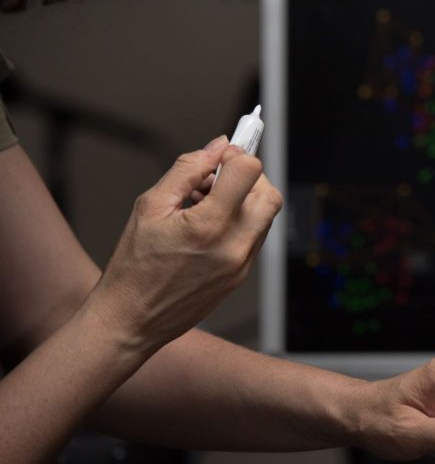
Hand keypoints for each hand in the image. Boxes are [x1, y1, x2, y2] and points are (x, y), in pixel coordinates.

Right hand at [86, 136, 282, 354]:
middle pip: (269, 194)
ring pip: (265, 216)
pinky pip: (255, 237)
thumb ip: (188, 169)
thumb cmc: (133, 267)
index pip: (249, 171)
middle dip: (248, 178)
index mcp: (208, 226)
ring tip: (207, 204)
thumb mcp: (150, 206)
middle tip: (217, 179)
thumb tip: (218, 146)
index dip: (235, 156)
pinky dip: (240, 222)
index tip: (218, 158)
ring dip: (245, 200)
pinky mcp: (241, 276)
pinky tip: (208, 225)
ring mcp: (241, 264)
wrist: (131, 321)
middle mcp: (233, 246)